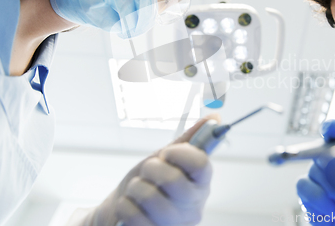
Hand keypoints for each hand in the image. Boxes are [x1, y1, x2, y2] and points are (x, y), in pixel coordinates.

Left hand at [85, 114, 219, 225]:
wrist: (119, 212)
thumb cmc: (147, 182)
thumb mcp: (165, 159)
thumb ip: (189, 141)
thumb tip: (215, 118)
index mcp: (201, 184)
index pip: (201, 164)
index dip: (180, 153)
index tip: (167, 153)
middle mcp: (193, 207)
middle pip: (173, 179)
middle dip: (151, 169)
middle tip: (147, 171)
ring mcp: (175, 224)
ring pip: (149, 197)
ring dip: (135, 188)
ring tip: (137, 191)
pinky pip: (133, 216)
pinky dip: (125, 206)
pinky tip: (130, 208)